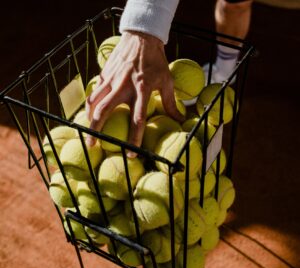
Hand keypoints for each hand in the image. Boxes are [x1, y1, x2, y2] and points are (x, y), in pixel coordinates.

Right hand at [85, 30, 183, 156]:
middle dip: (96, 130)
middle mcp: (123, 86)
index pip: (136, 119)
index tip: (131, 153)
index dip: (134, 138)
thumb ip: (171, 103)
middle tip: (92, 144)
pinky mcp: (104, 74)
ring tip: (87, 131)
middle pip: (104, 112)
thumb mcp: (167, 81)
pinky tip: (90, 113)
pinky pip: (94, 92)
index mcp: (141, 90)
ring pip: (93, 102)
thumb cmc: (156, 61)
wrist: (141, 37)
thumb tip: (180, 120)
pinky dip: (90, 104)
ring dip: (88, 118)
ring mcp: (111, 80)